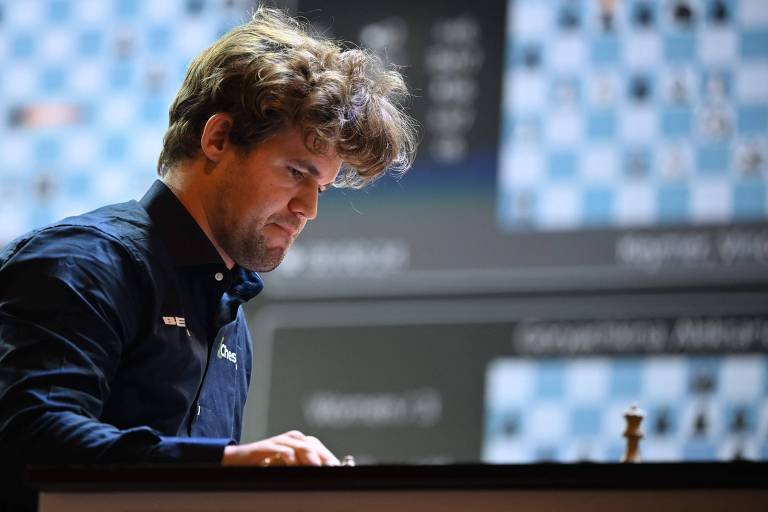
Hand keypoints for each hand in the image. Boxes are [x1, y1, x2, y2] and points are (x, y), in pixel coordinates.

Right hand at [221, 430, 339, 466]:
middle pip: (314, 446)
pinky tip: (295, 466)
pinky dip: (290, 458)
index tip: (340, 471)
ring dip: (311, 457)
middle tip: (333, 470)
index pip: (320, 449)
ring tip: (319, 467)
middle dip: (324, 458)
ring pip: (301, 446)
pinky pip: (282, 450)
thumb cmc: (265, 465)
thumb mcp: (288, 467)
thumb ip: (304, 468)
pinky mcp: (267, 446)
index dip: (330, 459)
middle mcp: (292, 439)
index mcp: (300, 442)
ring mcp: (280, 441)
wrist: (238, 460)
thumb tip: (324, 477)